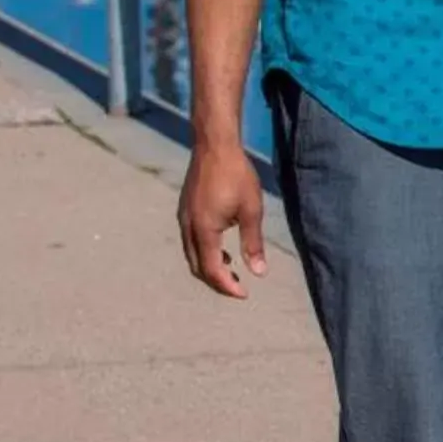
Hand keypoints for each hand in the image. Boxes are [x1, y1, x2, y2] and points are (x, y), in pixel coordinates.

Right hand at [177, 143, 269, 297]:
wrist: (214, 146)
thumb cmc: (237, 176)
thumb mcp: (251, 211)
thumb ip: (253, 243)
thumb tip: (259, 272)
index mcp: (204, 231)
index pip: (212, 270)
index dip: (227, 286)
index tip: (244, 294)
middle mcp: (188, 228)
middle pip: (197, 266)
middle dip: (217, 280)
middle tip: (238, 286)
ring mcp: (183, 218)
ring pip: (192, 254)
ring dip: (210, 266)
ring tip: (232, 269)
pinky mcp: (185, 210)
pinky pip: (190, 241)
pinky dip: (205, 251)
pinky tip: (222, 247)